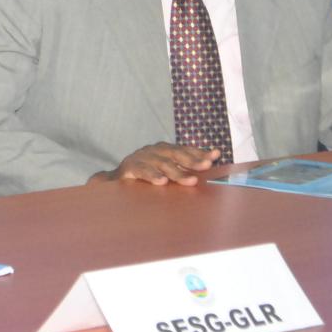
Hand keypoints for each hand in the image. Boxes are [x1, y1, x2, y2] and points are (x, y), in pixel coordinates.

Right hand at [88, 143, 222, 185]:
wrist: (116, 180)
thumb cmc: (145, 176)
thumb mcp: (165, 172)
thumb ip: (182, 170)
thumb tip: (207, 169)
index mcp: (164, 150)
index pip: (185, 150)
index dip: (200, 152)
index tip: (216, 155)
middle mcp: (154, 151)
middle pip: (176, 154)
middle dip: (193, 160)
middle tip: (207, 166)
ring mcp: (142, 157)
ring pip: (162, 164)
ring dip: (177, 172)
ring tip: (191, 180)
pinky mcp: (129, 167)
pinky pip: (142, 171)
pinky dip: (152, 176)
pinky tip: (161, 182)